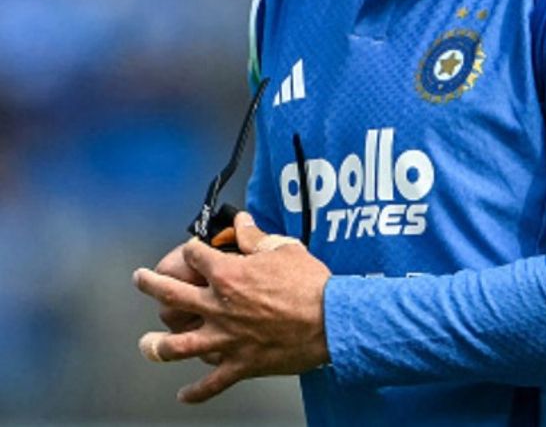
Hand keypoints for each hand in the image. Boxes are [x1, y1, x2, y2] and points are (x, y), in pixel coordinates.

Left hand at [134, 212, 331, 403]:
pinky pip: (212, 384)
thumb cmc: (311, 284)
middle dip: (151, 284)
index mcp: (229, 276)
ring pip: (178, 346)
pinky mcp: (240, 364)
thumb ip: (256, 237)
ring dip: (157, 345)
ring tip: (147, 343)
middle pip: (170, 296)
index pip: (196, 256)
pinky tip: (184, 394)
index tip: (194, 250)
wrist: (331, 320)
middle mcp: (219, 307)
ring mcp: (226, 339)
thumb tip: (243, 221)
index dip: (193, 250)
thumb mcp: (285, 249)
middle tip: (141, 280)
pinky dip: (196, 392)